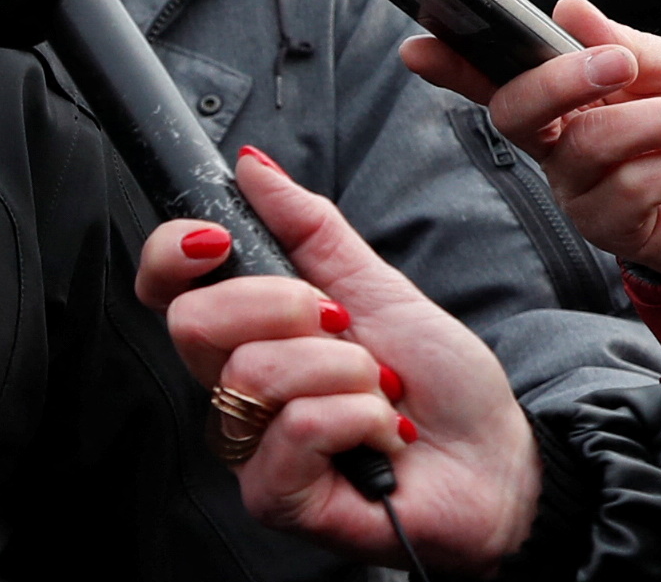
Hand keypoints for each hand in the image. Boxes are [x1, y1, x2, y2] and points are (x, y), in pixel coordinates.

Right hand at [139, 150, 538, 572]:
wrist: (495, 457)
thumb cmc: (437, 380)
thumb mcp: (374, 282)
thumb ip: (307, 223)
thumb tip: (252, 163)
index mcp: (246, 333)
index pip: (165, 287)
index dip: (173, 253)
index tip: (222, 239)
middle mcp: (234, 390)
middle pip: (193, 323)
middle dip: (285, 305)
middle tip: (342, 325)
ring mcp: (250, 448)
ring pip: (256, 372)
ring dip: (346, 370)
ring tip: (379, 391)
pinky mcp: (277, 498)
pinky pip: (299, 427)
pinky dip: (361, 418)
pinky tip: (383, 437)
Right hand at [403, 0, 660, 276]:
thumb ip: (624, 41)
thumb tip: (567, 10)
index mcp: (563, 92)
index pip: (492, 76)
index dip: (449, 62)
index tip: (418, 46)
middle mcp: (555, 141)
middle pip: (515, 112)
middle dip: (562, 80)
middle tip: (621, 64)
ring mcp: (577, 188)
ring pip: (584, 148)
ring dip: (658, 124)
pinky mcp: (609, 229)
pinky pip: (623, 194)